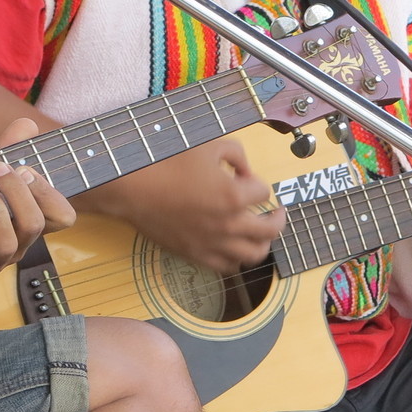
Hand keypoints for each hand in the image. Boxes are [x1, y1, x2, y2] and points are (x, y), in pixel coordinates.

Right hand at [87, 136, 285, 273]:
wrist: (133, 189)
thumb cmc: (167, 164)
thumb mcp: (207, 145)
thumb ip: (235, 153)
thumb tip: (245, 169)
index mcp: (234, 196)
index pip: (264, 191)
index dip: (256, 181)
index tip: (245, 176)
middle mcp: (228, 224)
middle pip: (269, 230)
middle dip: (277, 219)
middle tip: (277, 213)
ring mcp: (213, 243)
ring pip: (253, 254)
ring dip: (262, 243)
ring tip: (261, 234)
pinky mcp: (196, 254)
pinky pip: (226, 266)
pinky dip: (236, 258)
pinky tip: (234, 247)